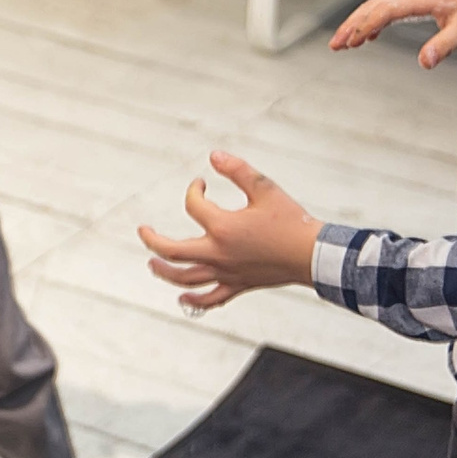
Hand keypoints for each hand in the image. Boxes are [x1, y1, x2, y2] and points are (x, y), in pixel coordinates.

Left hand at [137, 152, 323, 312]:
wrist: (313, 255)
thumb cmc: (291, 221)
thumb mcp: (265, 189)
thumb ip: (238, 170)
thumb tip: (213, 156)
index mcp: (223, 227)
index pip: (193, 205)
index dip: (193, 190)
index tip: (200, 184)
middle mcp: (219, 253)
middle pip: (171, 252)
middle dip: (152, 240)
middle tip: (143, 230)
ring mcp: (226, 273)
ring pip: (185, 278)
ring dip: (164, 272)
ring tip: (152, 265)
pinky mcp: (238, 285)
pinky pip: (210, 299)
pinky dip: (194, 301)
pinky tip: (182, 299)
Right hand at [329, 0, 456, 69]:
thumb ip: (443, 45)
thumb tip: (423, 63)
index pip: (385, 10)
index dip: (366, 26)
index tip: (352, 43)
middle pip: (374, 6)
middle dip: (353, 25)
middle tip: (335, 46)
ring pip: (378, 6)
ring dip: (359, 23)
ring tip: (344, 44)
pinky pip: (389, 7)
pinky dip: (375, 21)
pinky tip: (371, 37)